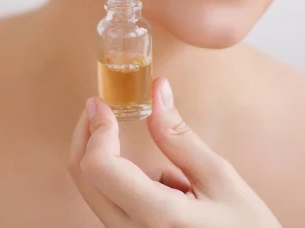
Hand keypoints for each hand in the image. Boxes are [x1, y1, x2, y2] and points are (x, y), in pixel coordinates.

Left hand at [69, 78, 280, 226]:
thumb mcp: (219, 177)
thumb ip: (179, 136)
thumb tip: (157, 91)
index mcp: (156, 214)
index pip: (99, 166)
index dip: (96, 128)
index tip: (101, 103)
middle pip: (85, 180)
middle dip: (87, 138)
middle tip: (100, 109)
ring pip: (96, 193)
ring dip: (108, 162)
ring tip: (164, 166)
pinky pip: (114, 207)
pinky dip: (124, 184)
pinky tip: (168, 188)